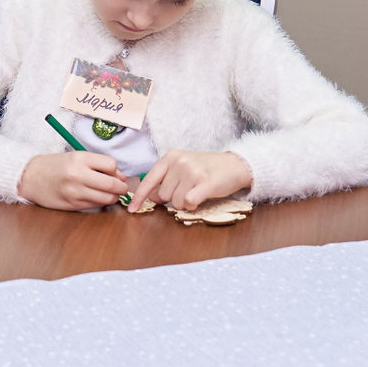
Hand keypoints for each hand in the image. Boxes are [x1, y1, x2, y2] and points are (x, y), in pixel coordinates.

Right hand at [18, 151, 127, 209]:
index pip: (111, 165)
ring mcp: (75, 192)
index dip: (115, 170)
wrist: (30, 177)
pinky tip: (95, 197)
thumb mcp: (75, 157)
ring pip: (107, 198)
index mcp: (79, 159)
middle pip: (112, 184)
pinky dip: (100, 203)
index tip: (113, 173)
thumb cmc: (54, 165)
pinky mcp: (72, 205)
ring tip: (108, 193)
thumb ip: (97, 165)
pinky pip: (95, 206)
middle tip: (121, 188)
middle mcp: (78, 175)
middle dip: (121, 188)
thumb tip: (121, 177)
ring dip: (113, 197)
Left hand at [135, 150, 252, 210]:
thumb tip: (151, 197)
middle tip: (188, 190)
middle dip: (174, 199)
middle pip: (164, 195)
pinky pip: (189, 203)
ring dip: (185, 203)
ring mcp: (192, 171)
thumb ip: (166, 180)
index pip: (149, 180)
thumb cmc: (206, 169)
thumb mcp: (183, 167)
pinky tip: (201, 197)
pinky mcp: (205, 183)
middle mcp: (179, 162)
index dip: (139, 196)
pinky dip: (193, 205)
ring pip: (176, 202)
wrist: (235, 165)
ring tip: (196, 191)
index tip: (132, 209)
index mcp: (170, 157)